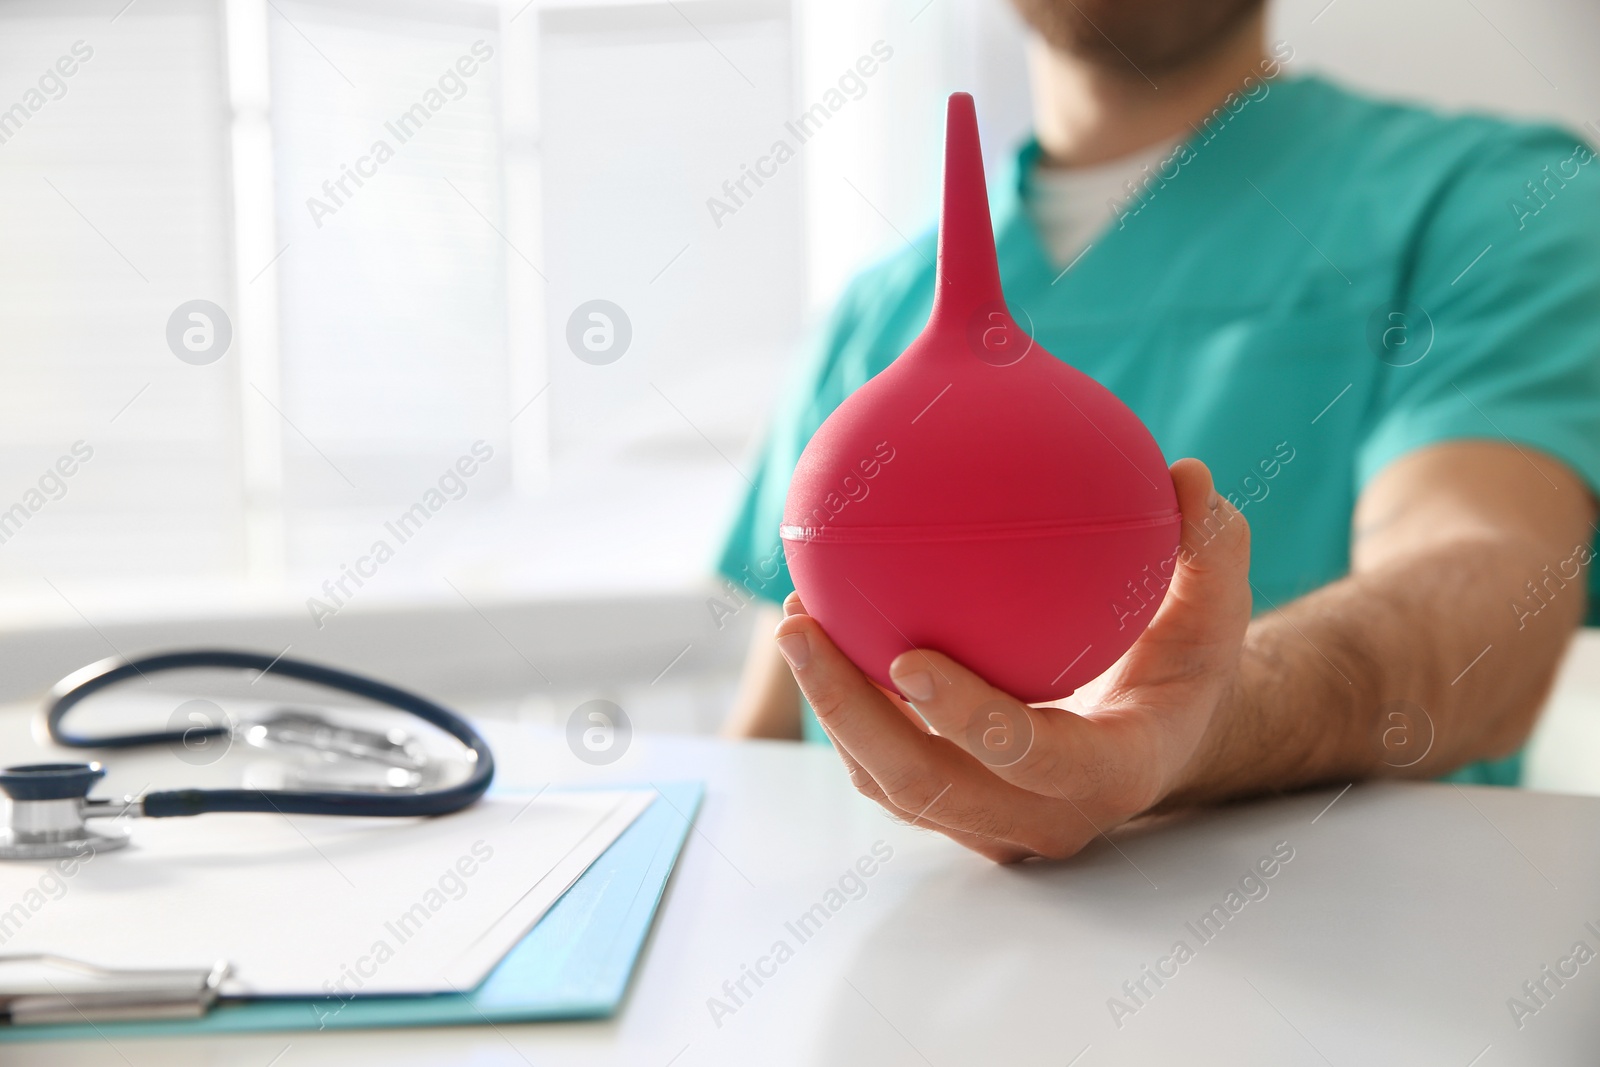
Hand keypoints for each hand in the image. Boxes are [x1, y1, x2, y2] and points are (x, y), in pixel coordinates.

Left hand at [772, 459, 1251, 862]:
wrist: (1165, 738)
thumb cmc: (1188, 664)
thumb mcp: (1218, 608)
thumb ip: (1212, 545)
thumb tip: (1187, 474)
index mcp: (1115, 772)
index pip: (1033, 758)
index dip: (969, 718)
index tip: (908, 656)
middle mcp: (1046, 815)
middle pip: (929, 785)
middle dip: (851, 715)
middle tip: (802, 628)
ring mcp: (993, 822)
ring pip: (892, 783)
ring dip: (832, 711)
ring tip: (794, 623)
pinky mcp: (956, 806)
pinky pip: (887, 765)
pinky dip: (848, 708)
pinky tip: (821, 630)